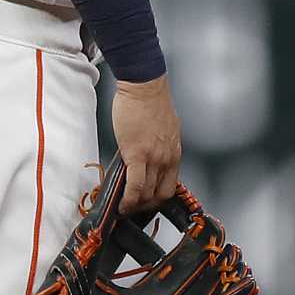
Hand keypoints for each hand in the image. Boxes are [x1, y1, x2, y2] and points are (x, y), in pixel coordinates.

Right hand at [111, 74, 182, 212]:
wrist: (144, 86)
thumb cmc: (150, 103)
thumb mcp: (163, 131)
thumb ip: (157, 149)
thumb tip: (145, 161)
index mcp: (173, 154)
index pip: (169, 187)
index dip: (155, 200)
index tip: (144, 203)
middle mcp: (167, 159)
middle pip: (159, 195)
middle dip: (144, 207)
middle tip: (131, 208)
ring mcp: (153, 158)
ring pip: (147, 194)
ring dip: (134, 205)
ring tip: (123, 206)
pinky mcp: (137, 154)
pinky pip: (135, 185)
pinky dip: (128, 199)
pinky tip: (121, 203)